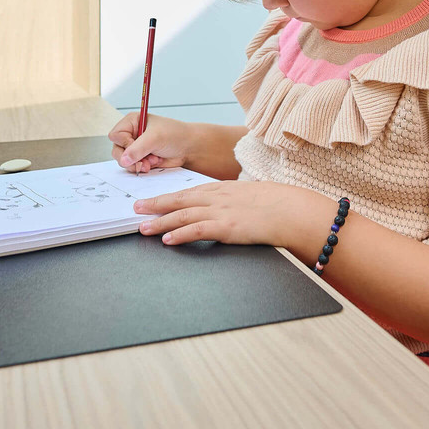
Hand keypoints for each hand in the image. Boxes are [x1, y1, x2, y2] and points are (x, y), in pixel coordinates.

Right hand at [109, 111, 193, 172]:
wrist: (188, 148)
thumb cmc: (175, 135)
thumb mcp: (155, 138)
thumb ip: (137, 149)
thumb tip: (124, 160)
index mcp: (132, 122)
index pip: (116, 135)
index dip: (124, 143)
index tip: (137, 146)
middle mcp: (131, 134)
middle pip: (117, 150)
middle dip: (131, 158)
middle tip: (143, 160)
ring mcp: (135, 148)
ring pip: (124, 161)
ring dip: (138, 164)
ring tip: (153, 160)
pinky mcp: (140, 159)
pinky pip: (133, 167)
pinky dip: (142, 168)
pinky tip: (154, 163)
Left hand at [134, 179, 332, 255]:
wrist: (293, 210)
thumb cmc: (278, 205)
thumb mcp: (252, 196)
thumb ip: (235, 202)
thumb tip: (227, 211)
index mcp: (224, 189)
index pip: (190, 192)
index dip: (169, 196)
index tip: (153, 199)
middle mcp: (218, 197)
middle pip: (180, 200)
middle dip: (156, 205)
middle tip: (136, 209)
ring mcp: (221, 211)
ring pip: (183, 215)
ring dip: (160, 221)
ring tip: (143, 227)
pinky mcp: (227, 227)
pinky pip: (197, 230)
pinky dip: (179, 234)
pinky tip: (167, 239)